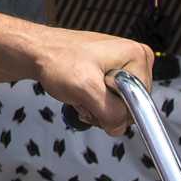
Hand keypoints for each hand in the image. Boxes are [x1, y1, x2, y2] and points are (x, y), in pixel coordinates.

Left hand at [34, 29, 153, 136]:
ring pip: (119, 107)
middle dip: (105, 109)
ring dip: (97, 108)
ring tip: (81, 92)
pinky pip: (110, 101)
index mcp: (137, 56)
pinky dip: (93, 104)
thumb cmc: (58, 60)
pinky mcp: (112, 73)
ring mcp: (123, 66)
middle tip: (85, 95)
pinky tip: (81, 93)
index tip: (95, 95)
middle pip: (130, 105)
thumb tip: (119, 127)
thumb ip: (109, 111)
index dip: (116, 108)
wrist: (39, 52)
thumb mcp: (85, 88)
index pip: (140, 102)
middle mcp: (135, 59)